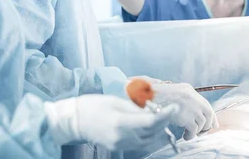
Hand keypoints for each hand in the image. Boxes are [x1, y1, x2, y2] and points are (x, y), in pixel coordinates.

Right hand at [45, 95, 176, 150]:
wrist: (74, 121)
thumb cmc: (91, 106)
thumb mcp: (113, 101)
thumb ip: (134, 107)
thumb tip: (150, 110)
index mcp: (121, 122)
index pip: (151, 122)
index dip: (165, 115)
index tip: (174, 107)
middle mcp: (122, 137)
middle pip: (151, 132)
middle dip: (163, 121)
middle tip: (168, 110)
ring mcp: (120, 144)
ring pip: (148, 140)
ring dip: (156, 129)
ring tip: (158, 116)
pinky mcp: (118, 147)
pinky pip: (139, 142)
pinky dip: (146, 134)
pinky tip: (146, 125)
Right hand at [151, 82, 217, 139]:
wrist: (145, 98)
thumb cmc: (154, 97)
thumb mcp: (171, 93)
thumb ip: (182, 99)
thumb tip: (193, 112)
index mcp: (187, 89)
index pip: (205, 103)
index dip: (210, 116)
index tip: (212, 124)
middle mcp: (192, 96)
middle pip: (208, 113)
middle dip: (207, 125)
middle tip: (202, 132)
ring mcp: (190, 106)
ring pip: (202, 123)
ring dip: (197, 131)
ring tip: (189, 134)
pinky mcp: (186, 117)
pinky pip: (194, 130)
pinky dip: (190, 135)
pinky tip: (185, 136)